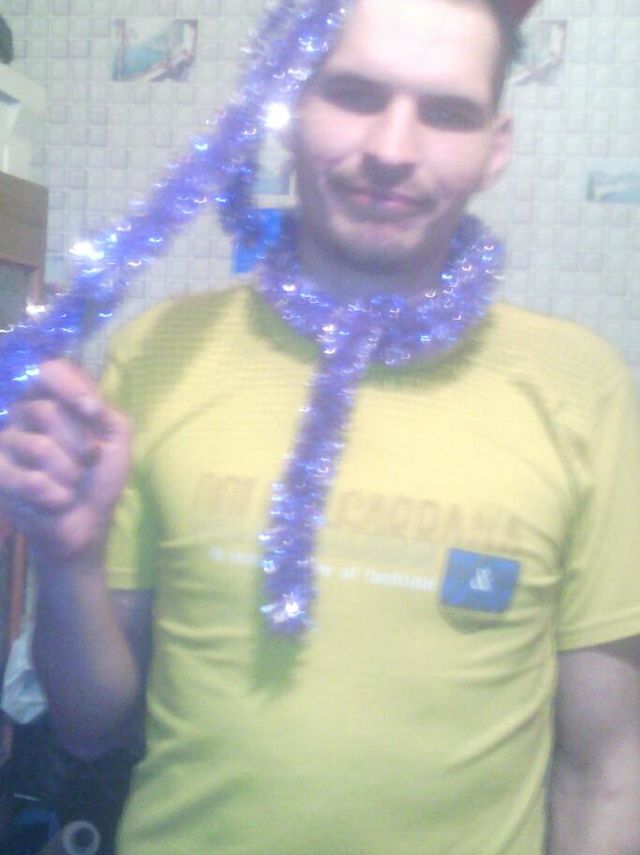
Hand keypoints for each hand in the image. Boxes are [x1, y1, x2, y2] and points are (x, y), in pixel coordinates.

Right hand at [0, 359, 130, 565]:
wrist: (86, 522)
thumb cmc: (100, 475)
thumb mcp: (116, 439)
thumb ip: (106, 412)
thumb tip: (87, 404)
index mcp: (53, 399)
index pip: (49, 371)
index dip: (70, 387)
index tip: (92, 412)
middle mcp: (24, 414)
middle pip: (46, 412)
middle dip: (80, 444)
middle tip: (90, 461)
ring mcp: (6, 444)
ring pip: (39, 448)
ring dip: (70, 474)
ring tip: (73, 484)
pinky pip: (29, 480)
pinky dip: (56, 496)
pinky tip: (58, 500)